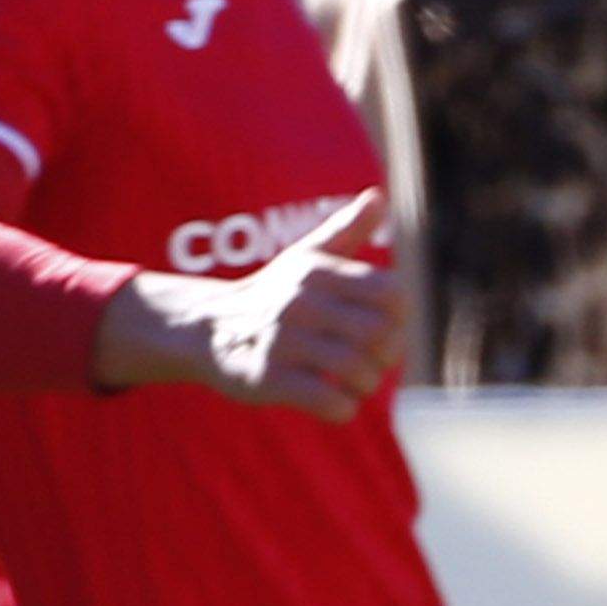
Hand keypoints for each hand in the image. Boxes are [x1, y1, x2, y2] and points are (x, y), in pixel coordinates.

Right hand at [110, 187, 408, 418]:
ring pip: (359, 370)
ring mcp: (282, 340)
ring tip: (353, 384)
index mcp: (319, 272)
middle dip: (387, 357)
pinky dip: (343, 409)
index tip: (384, 330)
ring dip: (366, 385)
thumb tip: (377, 196)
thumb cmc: (272, 293)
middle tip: (371, 362)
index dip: (400, 319)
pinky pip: (329, 402)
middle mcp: (301, 302)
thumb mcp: (305, 256)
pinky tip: (336, 403)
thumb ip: (346, 230)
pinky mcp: (267, 378)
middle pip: (381, 336)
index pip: (393, 295)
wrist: (206, 328)